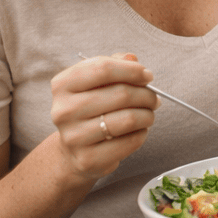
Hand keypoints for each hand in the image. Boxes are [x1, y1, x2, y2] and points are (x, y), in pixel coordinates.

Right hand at [50, 53, 158, 181]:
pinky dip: (143, 133)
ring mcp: (73, 137)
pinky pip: (131, 141)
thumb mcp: (97, 82)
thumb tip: (132, 59)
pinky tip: (138, 130)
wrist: (74, 150)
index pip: (103, 68)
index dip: (132, 70)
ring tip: (148, 113)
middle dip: (147, 94)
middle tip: (154, 98)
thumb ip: (115, 65)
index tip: (148, 76)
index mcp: (63, 85)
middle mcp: (63, 110)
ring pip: (129, 119)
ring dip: (148, 114)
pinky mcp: (88, 159)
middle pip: (121, 94)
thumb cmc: (92, 108)